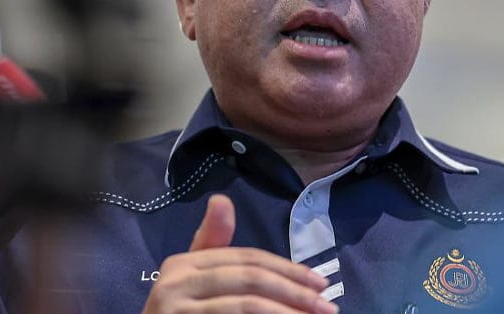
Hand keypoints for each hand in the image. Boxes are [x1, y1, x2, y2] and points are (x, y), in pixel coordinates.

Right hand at [142, 194, 337, 312]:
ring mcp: (175, 307)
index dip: (286, 269)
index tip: (320, 283)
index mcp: (183, 262)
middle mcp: (175, 280)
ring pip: (246, 305)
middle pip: (250, 279)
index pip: (247, 258)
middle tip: (327, 306)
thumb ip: (213, 246)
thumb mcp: (192, 280)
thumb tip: (221, 200)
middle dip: (294, 292)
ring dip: (286, 312)